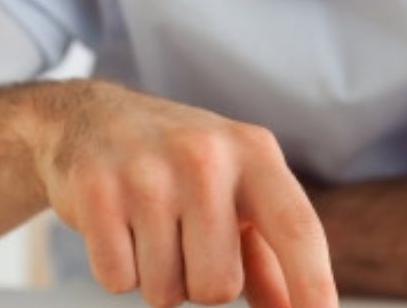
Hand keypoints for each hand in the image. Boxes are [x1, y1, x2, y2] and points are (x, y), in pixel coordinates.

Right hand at [27, 81, 337, 307]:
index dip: (314, 285)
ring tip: (148, 226)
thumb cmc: (182, 168)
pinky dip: (117, 269)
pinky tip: (116, 224)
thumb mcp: (238, 192)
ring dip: (157, 277)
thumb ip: (270, 256)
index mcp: (255, 152)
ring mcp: (148, 171)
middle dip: (201, 283)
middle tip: (184, 241)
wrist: (92, 116)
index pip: (298, 229)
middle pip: (219, 286)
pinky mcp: (95, 189)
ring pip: (165, 292)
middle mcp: (206, 156)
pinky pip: (117, 279)